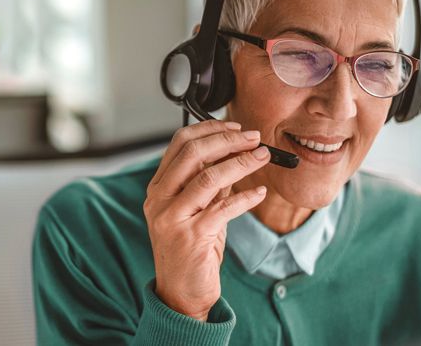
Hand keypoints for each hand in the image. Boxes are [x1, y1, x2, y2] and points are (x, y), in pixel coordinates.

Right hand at [143, 120, 269, 320]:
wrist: (180, 294)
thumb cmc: (190, 250)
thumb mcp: (195, 210)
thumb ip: (208, 184)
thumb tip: (234, 153)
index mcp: (157, 188)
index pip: (179, 144)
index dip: (209, 129)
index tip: (235, 127)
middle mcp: (158, 200)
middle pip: (192, 154)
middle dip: (227, 140)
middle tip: (253, 138)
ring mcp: (171, 218)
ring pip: (208, 178)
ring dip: (241, 163)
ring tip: (263, 156)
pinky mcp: (191, 237)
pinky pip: (223, 208)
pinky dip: (246, 197)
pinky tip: (261, 192)